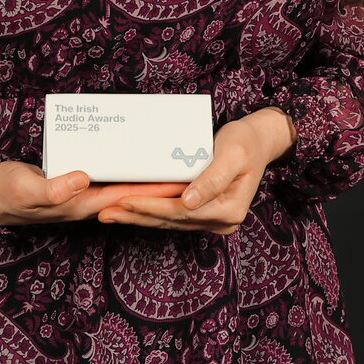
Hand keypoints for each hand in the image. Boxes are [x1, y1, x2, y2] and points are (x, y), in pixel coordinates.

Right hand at [0, 161, 187, 227]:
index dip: (155, 188)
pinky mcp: (72, 184)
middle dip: (158, 183)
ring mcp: (80, 194)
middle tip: (188, 167)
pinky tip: (132, 156)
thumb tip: (82, 179)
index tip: (182, 180)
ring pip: (121, 185)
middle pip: (131, 193)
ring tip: (169, 160)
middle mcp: (86, 201)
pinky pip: (106, 177)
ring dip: (144, 176)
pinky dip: (123, 168)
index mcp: (80, 204)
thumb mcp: (25, 189)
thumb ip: (52, 188)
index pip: (127, 196)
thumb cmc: (5, 193)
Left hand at [96, 107, 296, 234]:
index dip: (150, 207)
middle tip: (105, 212)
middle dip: (136, 216)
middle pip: (170, 220)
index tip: (124, 201)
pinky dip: (150, 212)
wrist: (258, 142)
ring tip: (109, 213)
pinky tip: (129, 209)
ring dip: (138, 217)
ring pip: (168, 221)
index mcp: (229, 210)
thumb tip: (189, 203)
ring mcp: (212, 220)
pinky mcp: (204, 214)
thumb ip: (212, 179)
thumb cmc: (245, 142)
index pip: (180, 212)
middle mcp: (221, 221)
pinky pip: (172, 215)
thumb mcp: (232, 154)